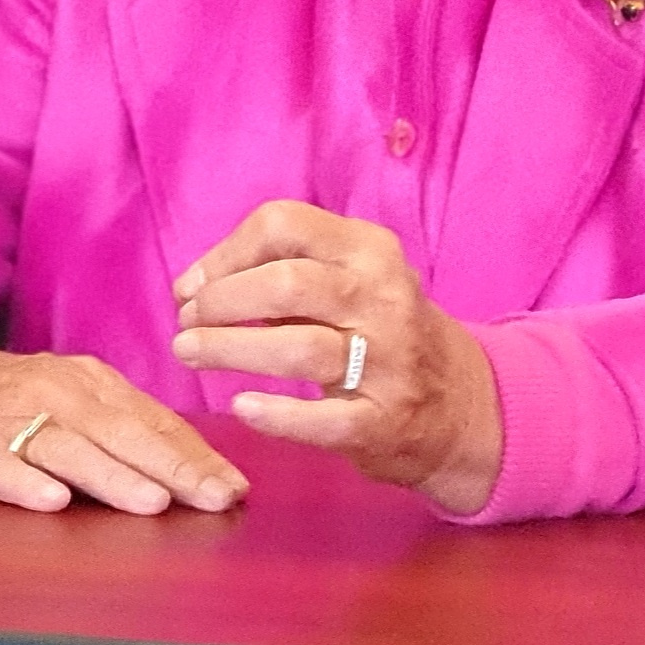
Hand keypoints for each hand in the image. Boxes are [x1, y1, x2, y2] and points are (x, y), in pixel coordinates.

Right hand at [0, 323, 247, 514]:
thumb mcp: (60, 397)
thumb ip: (113, 425)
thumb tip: (181, 463)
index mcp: (86, 382)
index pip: (153, 421)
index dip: (196, 455)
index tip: (237, 486)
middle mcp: (54, 393)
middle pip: (124, 433)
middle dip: (176, 468)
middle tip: (218, 498)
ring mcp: (5, 417)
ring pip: (69, 449)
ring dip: (113, 477)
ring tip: (154, 503)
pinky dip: (22, 482)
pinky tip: (49, 502)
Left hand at [170, 201, 502, 513]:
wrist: (459, 402)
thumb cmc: (379, 330)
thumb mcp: (350, 279)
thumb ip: (282, 272)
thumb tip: (195, 285)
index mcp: (369, 249)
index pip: (285, 224)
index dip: (225, 253)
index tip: (190, 286)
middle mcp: (384, 297)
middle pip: (288, 283)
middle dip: (222, 301)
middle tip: (184, 322)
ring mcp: (389, 360)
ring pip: (299, 348)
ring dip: (231, 349)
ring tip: (190, 353)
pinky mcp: (385, 420)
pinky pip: (324, 419)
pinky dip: (278, 414)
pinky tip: (243, 407)